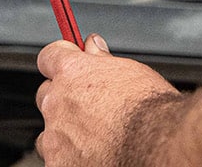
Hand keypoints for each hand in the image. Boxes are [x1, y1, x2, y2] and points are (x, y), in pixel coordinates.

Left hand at [35, 33, 179, 166]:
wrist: (155, 147)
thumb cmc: (149, 110)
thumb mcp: (130, 71)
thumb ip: (103, 59)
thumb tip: (93, 46)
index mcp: (72, 72)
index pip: (49, 56)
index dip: (60, 59)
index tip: (69, 62)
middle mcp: (57, 102)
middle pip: (47, 94)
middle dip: (63, 98)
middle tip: (91, 106)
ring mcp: (55, 136)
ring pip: (50, 132)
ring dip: (66, 132)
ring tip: (96, 138)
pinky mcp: (58, 164)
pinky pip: (56, 159)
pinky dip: (71, 158)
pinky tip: (95, 156)